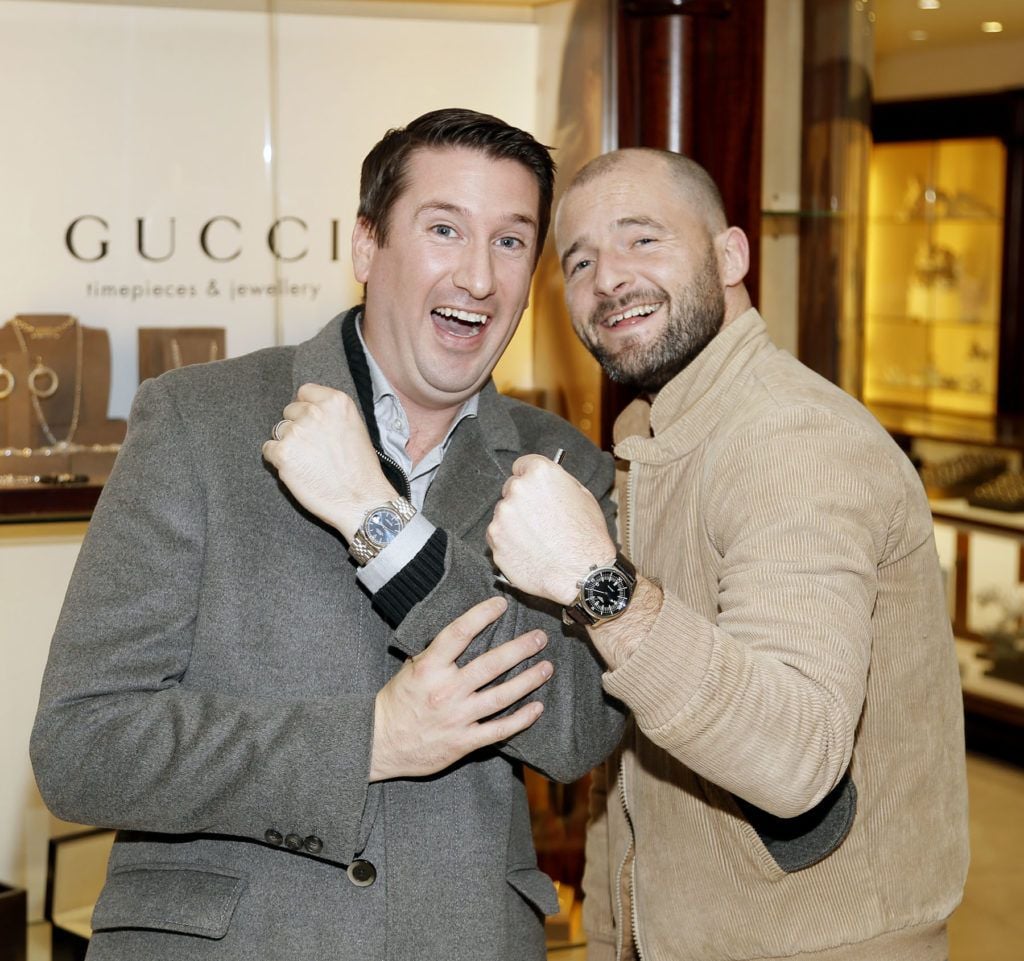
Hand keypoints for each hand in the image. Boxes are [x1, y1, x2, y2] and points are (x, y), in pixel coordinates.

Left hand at [261, 384, 396, 538]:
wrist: (362, 501)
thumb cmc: (361, 470)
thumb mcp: (355, 428)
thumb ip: (332, 415)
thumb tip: (309, 410)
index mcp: (336, 402)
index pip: (305, 392)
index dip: (306, 408)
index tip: (313, 423)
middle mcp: (315, 412)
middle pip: (289, 411)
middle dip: (297, 426)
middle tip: (313, 448)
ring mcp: (297, 432)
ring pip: (279, 431)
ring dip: (288, 444)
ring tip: (309, 462)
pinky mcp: (282, 453)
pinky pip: (268, 449)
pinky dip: (278, 460)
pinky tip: (298, 470)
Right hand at [370, 597, 551, 780]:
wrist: (379, 743)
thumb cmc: (396, 702)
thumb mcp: (410, 669)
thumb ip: (436, 653)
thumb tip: (464, 633)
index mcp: (429, 667)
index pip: (459, 633)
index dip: (482, 615)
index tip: (501, 604)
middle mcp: (446, 690)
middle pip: (491, 665)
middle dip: (520, 649)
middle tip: (540, 638)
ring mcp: (457, 717)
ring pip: (501, 696)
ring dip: (528, 681)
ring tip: (546, 668)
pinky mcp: (464, 742)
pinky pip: (499, 729)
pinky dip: (521, 719)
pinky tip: (537, 708)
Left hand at [487, 454, 615, 604]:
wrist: (581, 573)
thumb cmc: (587, 537)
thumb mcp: (583, 497)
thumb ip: (558, 483)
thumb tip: (547, 481)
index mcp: (540, 473)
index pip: (522, 464)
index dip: (528, 477)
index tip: (532, 488)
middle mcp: (517, 489)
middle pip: (511, 488)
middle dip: (522, 501)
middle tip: (539, 519)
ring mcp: (503, 514)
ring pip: (504, 513)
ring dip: (514, 522)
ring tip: (537, 539)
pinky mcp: (494, 538)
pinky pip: (497, 535)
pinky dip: (508, 542)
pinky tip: (528, 551)